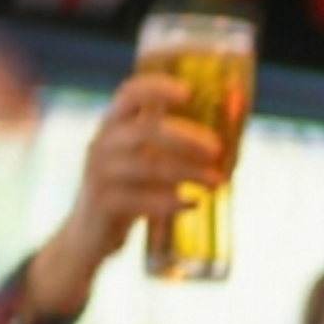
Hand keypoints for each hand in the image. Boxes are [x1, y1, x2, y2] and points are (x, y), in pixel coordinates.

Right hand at [30, 75, 224, 312]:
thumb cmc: (131, 191)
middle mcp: (102, 144)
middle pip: (144, 130)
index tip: (190, 93)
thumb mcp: (147, 163)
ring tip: (219, 183)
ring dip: (189, 173)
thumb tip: (233, 139)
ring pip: (147, 166)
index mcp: (114, 126)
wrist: (90, 235)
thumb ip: (177, 149)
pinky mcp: (102, 204)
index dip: (156, 88)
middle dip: (186, 138)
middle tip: (218, 150)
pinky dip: (171, 202)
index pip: (128, 95)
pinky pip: (140, 200)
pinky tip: (194, 204)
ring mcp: (98, 173)